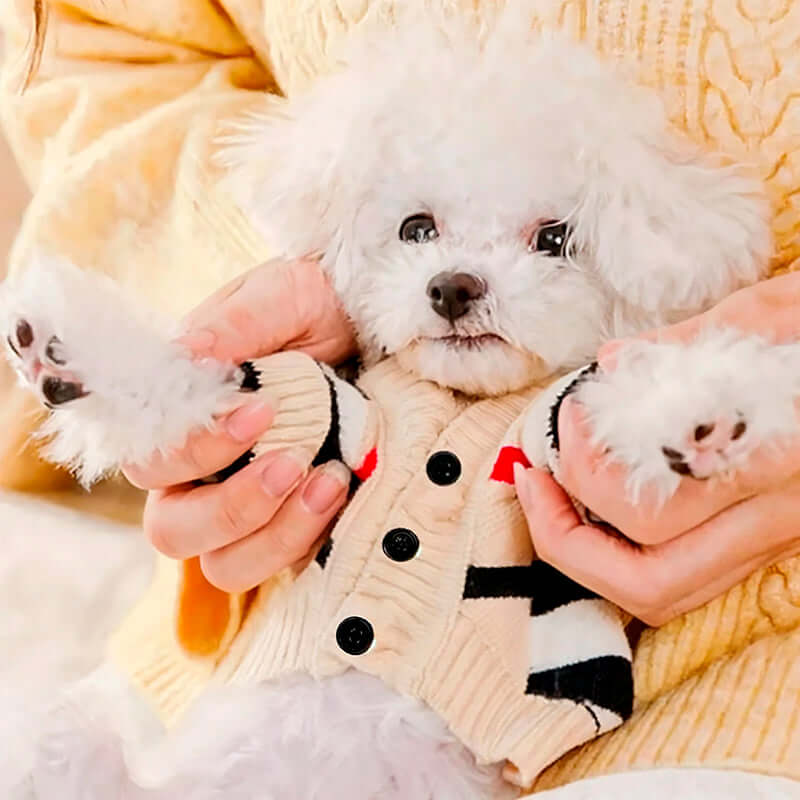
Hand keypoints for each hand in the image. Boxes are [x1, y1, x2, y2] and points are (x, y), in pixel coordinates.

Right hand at [123, 258, 356, 591]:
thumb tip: (185, 351)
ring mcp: (247, 508)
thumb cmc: (310, 310)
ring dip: (275, 534)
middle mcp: (201, 476)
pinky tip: (344, 490)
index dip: (195, 451)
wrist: (367, 328)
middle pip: (173, 529)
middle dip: (232, 506)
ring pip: (225, 564)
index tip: (259, 410)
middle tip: (291, 461)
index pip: (151, 461)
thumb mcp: (280, 299)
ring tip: (330, 481)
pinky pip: (284, 563)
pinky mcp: (291, 527)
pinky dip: (311, 538)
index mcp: (182, 422)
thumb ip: (236, 324)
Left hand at [515, 272, 799, 625]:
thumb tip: (611, 364)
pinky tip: (600, 504)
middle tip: (533, 477)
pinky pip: (689, 576)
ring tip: (552, 495)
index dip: (582, 473)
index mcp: (779, 460)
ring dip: (591, 557)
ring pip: (670, 595)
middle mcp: (780, 519)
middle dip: (567, 539)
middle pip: (651, 583)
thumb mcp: (772, 316)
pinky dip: (629, 553)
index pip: (649, 512)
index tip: (564, 418)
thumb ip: (686, 346)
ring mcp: (778, 538)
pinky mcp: (773, 538)